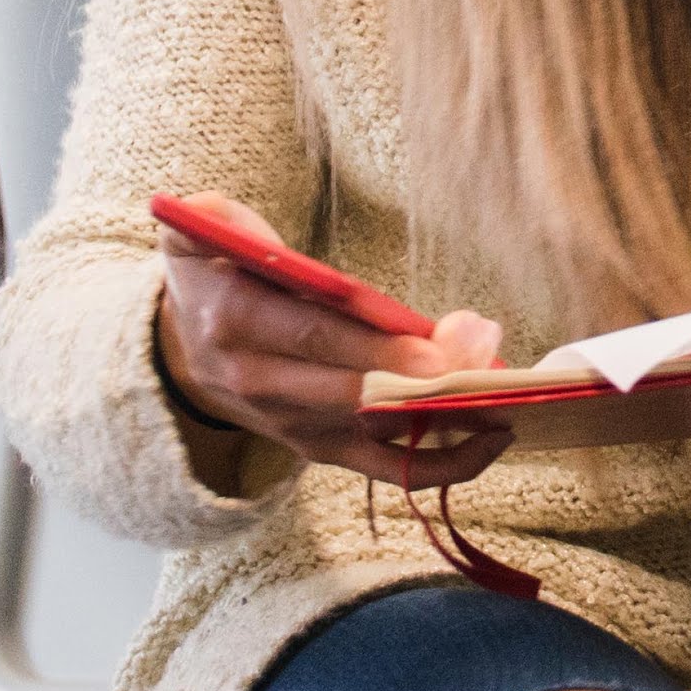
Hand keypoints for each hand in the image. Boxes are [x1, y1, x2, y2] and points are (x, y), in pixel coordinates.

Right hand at [151, 200, 511, 487]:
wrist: (185, 343)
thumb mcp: (199, 229)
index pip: (313, 336)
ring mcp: (290, 425)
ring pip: (376, 431)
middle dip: (424, 380)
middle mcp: (259, 383)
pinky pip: (385, 468)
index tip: (435, 349)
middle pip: (354, 390)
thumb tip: (234, 229)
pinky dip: (443, 461)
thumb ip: (216, 221)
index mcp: (233, 320)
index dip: (376, 346)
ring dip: (447, 418)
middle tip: (485, 361)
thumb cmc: (217, 271)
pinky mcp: (318, 449)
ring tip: (506, 400)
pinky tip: (491, 439)